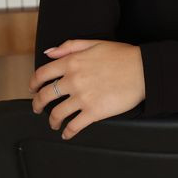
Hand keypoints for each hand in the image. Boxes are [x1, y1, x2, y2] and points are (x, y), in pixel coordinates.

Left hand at [28, 39, 145, 139]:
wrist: (144, 70)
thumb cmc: (123, 56)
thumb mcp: (95, 43)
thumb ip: (70, 46)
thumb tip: (49, 52)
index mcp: (72, 62)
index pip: (42, 74)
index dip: (33, 83)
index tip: (33, 89)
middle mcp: (73, 80)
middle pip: (45, 96)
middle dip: (37, 105)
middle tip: (37, 109)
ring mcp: (83, 97)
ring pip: (57, 114)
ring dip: (52, 121)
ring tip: (54, 123)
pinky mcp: (94, 112)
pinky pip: (74, 126)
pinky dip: (67, 132)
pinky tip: (67, 134)